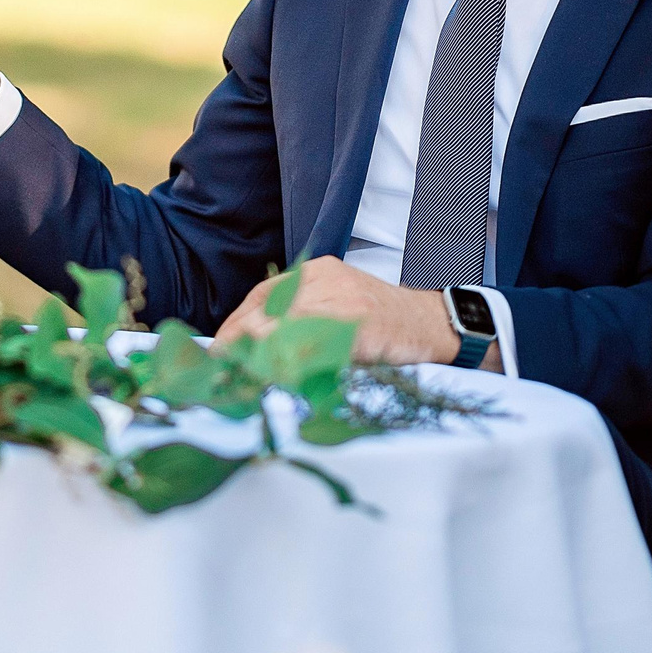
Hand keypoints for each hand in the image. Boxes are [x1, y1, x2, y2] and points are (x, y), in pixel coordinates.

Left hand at [220, 257, 475, 367]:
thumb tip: (251, 349)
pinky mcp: (361, 326)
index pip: (262, 296)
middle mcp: (326, 279)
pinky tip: (282, 380)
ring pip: (287, 328)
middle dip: (240, 343)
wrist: (433, 325)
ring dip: (262, 356)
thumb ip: (298, 318)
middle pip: (268, 311)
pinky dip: (296, 365)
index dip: (235, 325)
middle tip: (222, 370)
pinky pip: (318, 346)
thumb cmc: (380, 322)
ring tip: (244, 378)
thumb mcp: (335, 306)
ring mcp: (344, 301)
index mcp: (316, 272)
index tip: (218, 351)